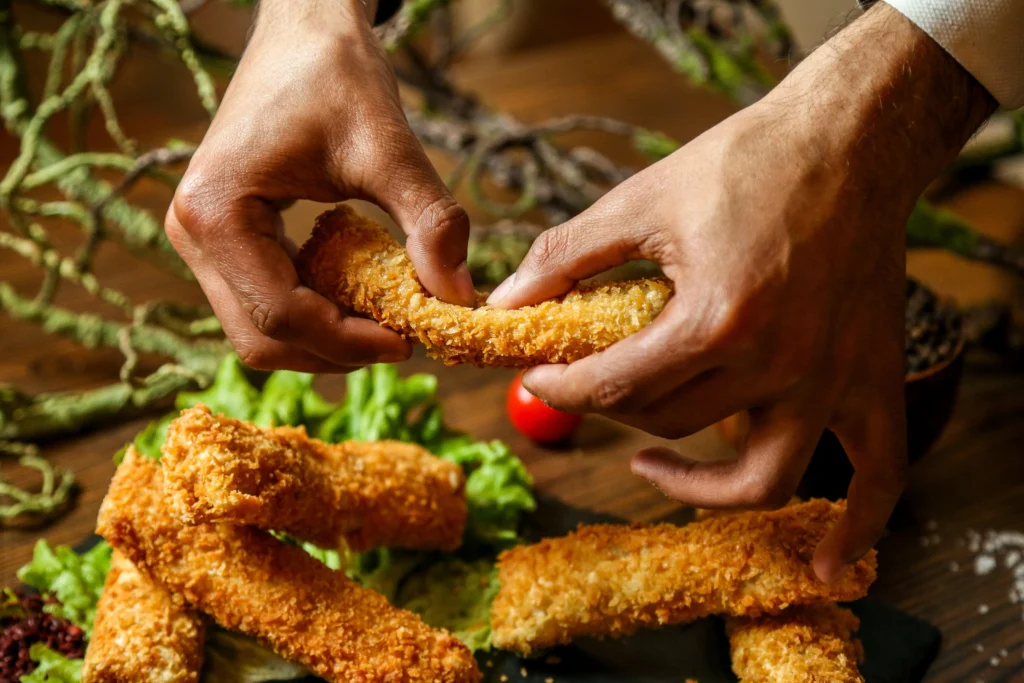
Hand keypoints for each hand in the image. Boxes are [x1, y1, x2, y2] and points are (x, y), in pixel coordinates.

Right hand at [166, 0, 474, 373]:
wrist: (305, 27)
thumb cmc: (338, 73)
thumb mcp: (390, 148)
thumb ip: (428, 223)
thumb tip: (460, 299)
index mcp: (217, 212)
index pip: (281, 316)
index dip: (348, 343)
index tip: (408, 342)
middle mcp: (192, 233)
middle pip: (262, 339)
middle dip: (335, 351)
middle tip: (400, 339)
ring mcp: (201, 239)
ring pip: (259, 330)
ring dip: (323, 338)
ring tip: (385, 320)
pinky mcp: (222, 238)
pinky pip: (263, 301)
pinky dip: (313, 313)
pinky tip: (360, 297)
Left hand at [487, 3, 993, 580]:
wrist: (849, 140)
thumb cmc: (744, 161)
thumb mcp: (642, 199)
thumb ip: (565, 256)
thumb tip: (503, 302)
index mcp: (716, 317)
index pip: (618, 385)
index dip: (562, 388)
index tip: (537, 377)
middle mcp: (779, 362)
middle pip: (672, 423)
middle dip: (612, 408)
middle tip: (590, 382)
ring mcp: (832, 380)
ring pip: (756, 475)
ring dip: (697, 485)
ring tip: (650, 462)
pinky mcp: (874, 380)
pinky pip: (878, 476)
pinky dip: (855, 529)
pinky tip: (825, 566)